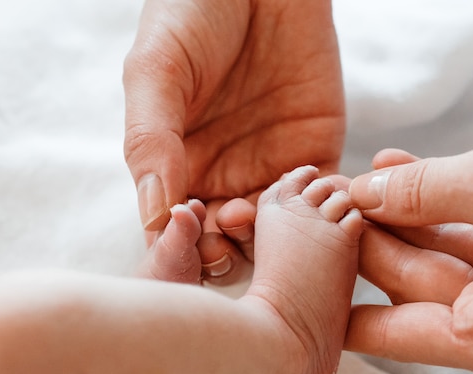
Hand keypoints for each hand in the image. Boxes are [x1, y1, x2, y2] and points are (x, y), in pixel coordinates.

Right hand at [123, 0, 343, 232]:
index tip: (191, 230)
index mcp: (179, 168)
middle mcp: (224, 179)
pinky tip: (315, 198)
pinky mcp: (316, 157)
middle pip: (227, 247)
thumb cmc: (195, 16)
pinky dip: (323, 214)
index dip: (182, 247)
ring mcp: (272, 172)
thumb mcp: (158, 71)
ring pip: (276, 239)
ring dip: (275, 238)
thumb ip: (150, 140)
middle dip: (229, 251)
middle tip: (233, 222)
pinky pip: (323, 205)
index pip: (178, 234)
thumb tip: (152, 215)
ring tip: (268, 204)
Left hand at [346, 110, 472, 373]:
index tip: (303, 297)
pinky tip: (396, 168)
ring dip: (400, 211)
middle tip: (336, 200)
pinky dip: (431, 202)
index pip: (395, 333)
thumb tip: (363, 192)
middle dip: (374, 236)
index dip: (345, 311)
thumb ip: (418, 193)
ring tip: (364, 176)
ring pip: (432, 254)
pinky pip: (460, 233)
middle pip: (411, 283)